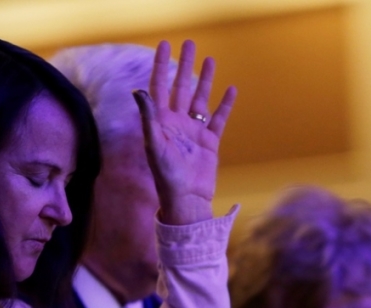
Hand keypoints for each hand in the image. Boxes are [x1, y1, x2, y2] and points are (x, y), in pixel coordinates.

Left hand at [133, 40, 236, 224]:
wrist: (187, 200)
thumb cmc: (167, 177)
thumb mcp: (155, 146)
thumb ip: (149, 118)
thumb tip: (140, 91)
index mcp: (160, 123)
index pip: (160, 87)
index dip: (161, 66)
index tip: (164, 46)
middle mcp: (176, 124)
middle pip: (181, 87)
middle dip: (184, 65)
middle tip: (189, 43)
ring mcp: (194, 132)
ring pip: (200, 99)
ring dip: (205, 80)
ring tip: (211, 59)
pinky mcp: (210, 142)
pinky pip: (218, 119)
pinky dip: (225, 104)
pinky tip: (230, 89)